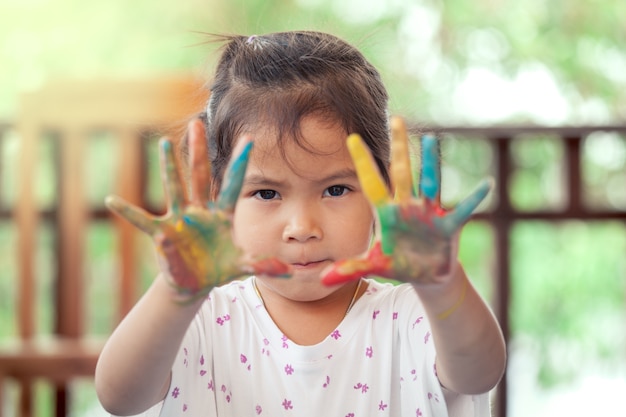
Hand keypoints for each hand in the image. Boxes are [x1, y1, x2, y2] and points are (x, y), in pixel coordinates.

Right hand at [106, 120, 289, 300]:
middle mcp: (200, 211)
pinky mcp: (163, 234)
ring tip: (163, 143)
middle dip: (198, 151)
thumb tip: (287, 270)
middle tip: (197, 123)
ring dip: (169, 167)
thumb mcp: (241, 266)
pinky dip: (128, 212)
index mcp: (222, 215)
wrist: (195, 282)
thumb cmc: (218, 269)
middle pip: (200, 176)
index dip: (240, 163)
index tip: (249, 138)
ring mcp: (180, 220)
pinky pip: (143, 221)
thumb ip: (261, 264)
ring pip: (174, 188)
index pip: (232, 184)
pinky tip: (112, 201)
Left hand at [322, 117, 491, 285]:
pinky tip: (485, 185)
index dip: (363, 162)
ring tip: (432, 139)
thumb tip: (324, 279)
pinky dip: (474, 200)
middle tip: (397, 118)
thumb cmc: (399, 264)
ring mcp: (428, 212)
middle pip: (401, 172)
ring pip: (429, 182)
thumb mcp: (374, 266)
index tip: (351, 138)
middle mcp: (407, 206)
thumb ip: (351, 268)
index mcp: (387, 212)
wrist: (426, 276)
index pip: (371, 183)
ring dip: (430, 162)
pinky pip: (462, 210)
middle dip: (399, 147)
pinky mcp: (448, 224)